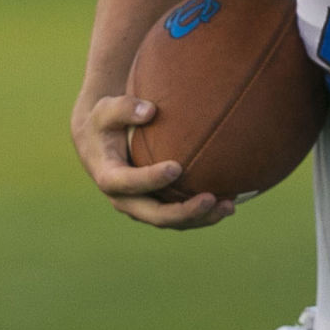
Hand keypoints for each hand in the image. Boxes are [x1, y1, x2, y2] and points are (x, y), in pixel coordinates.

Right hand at [72, 92, 233, 228]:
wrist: (100, 144)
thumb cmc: (106, 124)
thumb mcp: (106, 111)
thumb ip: (124, 108)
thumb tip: (150, 110)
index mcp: (109, 177)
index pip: (128, 183)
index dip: (151, 179)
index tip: (176, 167)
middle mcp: (124, 200)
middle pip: (155, 215)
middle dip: (184, 211)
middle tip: (210, 199)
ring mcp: (141, 208)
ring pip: (172, 222)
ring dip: (201, 218)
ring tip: (229, 206)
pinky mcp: (156, 208)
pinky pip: (181, 218)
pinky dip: (203, 215)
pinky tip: (229, 204)